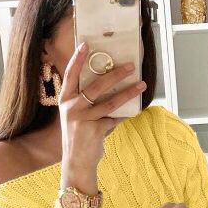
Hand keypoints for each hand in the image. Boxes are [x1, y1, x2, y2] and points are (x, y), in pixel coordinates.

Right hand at [58, 41, 146, 173]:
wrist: (76, 163)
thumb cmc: (78, 138)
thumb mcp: (77, 117)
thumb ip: (89, 104)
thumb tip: (111, 88)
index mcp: (65, 101)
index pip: (70, 75)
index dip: (77, 59)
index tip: (86, 45)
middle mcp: (72, 108)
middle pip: (96, 86)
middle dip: (115, 74)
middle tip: (130, 66)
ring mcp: (83, 119)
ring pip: (110, 102)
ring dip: (128, 92)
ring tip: (141, 85)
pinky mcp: (95, 130)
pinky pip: (115, 119)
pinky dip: (125, 115)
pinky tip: (135, 110)